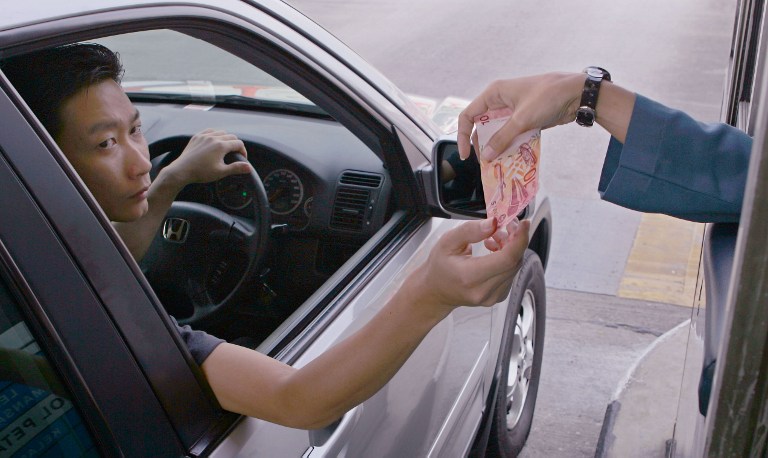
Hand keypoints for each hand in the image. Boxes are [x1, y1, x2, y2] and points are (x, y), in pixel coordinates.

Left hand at [164, 129, 251, 184]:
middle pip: (231, 136)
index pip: (238, 144)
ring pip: (221, 132)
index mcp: (221, 146)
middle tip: (235, 154)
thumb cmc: (201, 172)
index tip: (242, 158)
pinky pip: (209, 131)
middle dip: (236, 144)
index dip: (243, 151)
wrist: (182, 170)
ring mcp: (204, 136)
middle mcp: (213, 138)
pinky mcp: (197, 137)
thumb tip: (249, 167)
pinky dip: (215, 134)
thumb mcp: (221, 172)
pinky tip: (214, 140)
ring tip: (226, 148)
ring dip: (226, 138)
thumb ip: (236, 168)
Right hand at [406, 217, 529, 317]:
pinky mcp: (499, 296)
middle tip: (506, 225)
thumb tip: (493, 223)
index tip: (524, 223)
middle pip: (514, 261)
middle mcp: (484, 291)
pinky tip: (495, 250)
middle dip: (515, 239)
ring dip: (510, 247)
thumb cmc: (439, 267)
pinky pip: (512, 272)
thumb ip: (471, 230)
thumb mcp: (448, 242)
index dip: (519, 239)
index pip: (506, 259)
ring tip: (494, 238)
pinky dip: (508, 257)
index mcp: (470, 277)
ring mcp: (493, 296)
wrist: (436, 291)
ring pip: (515, 266)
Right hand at [458, 73, 584, 161]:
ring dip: (496, 147)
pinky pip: (510, 134)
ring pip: (496, 132)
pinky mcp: (523, 118)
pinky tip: (510, 158)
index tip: (466, 155)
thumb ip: (502, 138)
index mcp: (494, 94)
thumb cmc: (547, 97)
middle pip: (481, 126)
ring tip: (497, 164)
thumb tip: (486, 156)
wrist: (576, 93)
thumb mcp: (522, 119)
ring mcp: (512, 110)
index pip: (468, 116)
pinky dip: (509, 145)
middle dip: (482, 145)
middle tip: (485, 163)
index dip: (462, 136)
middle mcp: (500, 101)